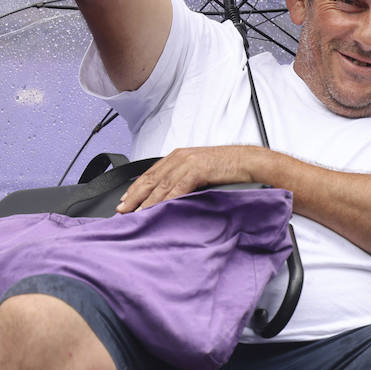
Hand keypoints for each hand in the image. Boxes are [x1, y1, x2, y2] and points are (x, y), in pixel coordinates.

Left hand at [117, 146, 264, 212]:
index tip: (124, 200)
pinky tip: (155, 209)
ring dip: (145, 201)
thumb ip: (183, 179)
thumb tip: (169, 196)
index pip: (150, 173)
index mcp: (179, 155)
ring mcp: (188, 162)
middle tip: (121, 210)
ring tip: (134, 214)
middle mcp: (180, 156)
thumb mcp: (200, 170)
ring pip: (160, 184)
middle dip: (134, 196)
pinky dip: (164, 200)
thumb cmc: (229, 166)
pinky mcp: (197, 169)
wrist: (249, 161)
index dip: (135, 188)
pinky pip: (176, 188)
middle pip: (150, 178)